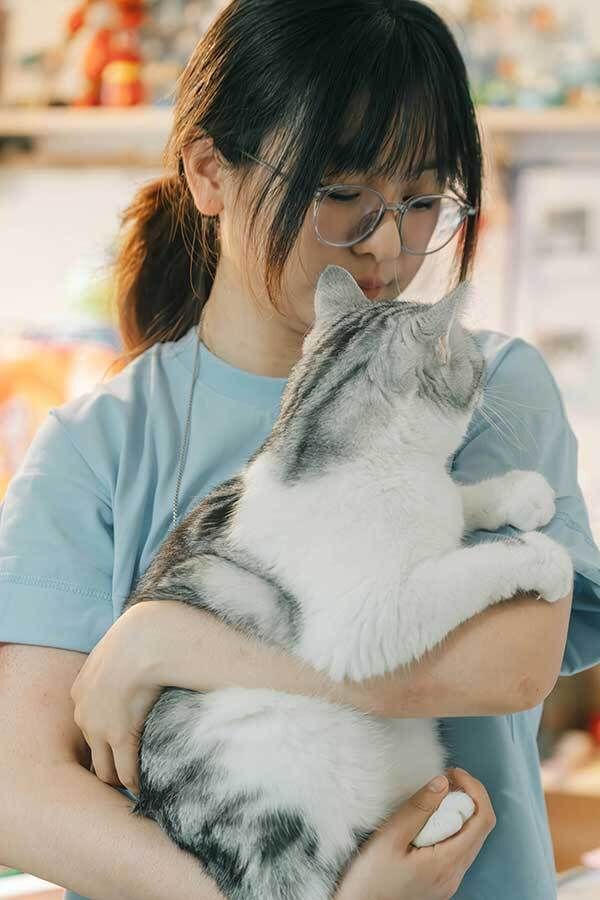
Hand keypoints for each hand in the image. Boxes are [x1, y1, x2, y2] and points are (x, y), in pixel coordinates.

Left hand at [70, 603, 163, 793]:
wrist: (143, 641)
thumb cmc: (137, 638)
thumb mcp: (114, 650)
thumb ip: (113, 665)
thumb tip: (130, 665)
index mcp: (80, 693)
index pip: (87, 728)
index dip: (103, 740)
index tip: (118, 746)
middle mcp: (84, 716)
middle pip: (91, 755)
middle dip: (107, 766)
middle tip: (126, 772)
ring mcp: (101, 729)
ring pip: (106, 770)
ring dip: (120, 778)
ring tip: (136, 783)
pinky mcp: (121, 736)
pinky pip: (127, 771)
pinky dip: (135, 781)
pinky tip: (146, 785)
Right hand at [335, 768, 495, 899]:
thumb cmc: (369, 881)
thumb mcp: (390, 838)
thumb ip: (419, 809)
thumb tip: (443, 782)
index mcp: (448, 863)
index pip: (483, 820)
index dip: (475, 789)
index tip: (453, 772)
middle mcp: (454, 875)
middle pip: (479, 829)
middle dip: (466, 798)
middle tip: (441, 780)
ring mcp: (448, 882)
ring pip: (468, 839)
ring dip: (457, 814)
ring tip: (431, 799)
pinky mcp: (439, 884)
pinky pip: (455, 851)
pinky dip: (448, 829)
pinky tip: (425, 823)